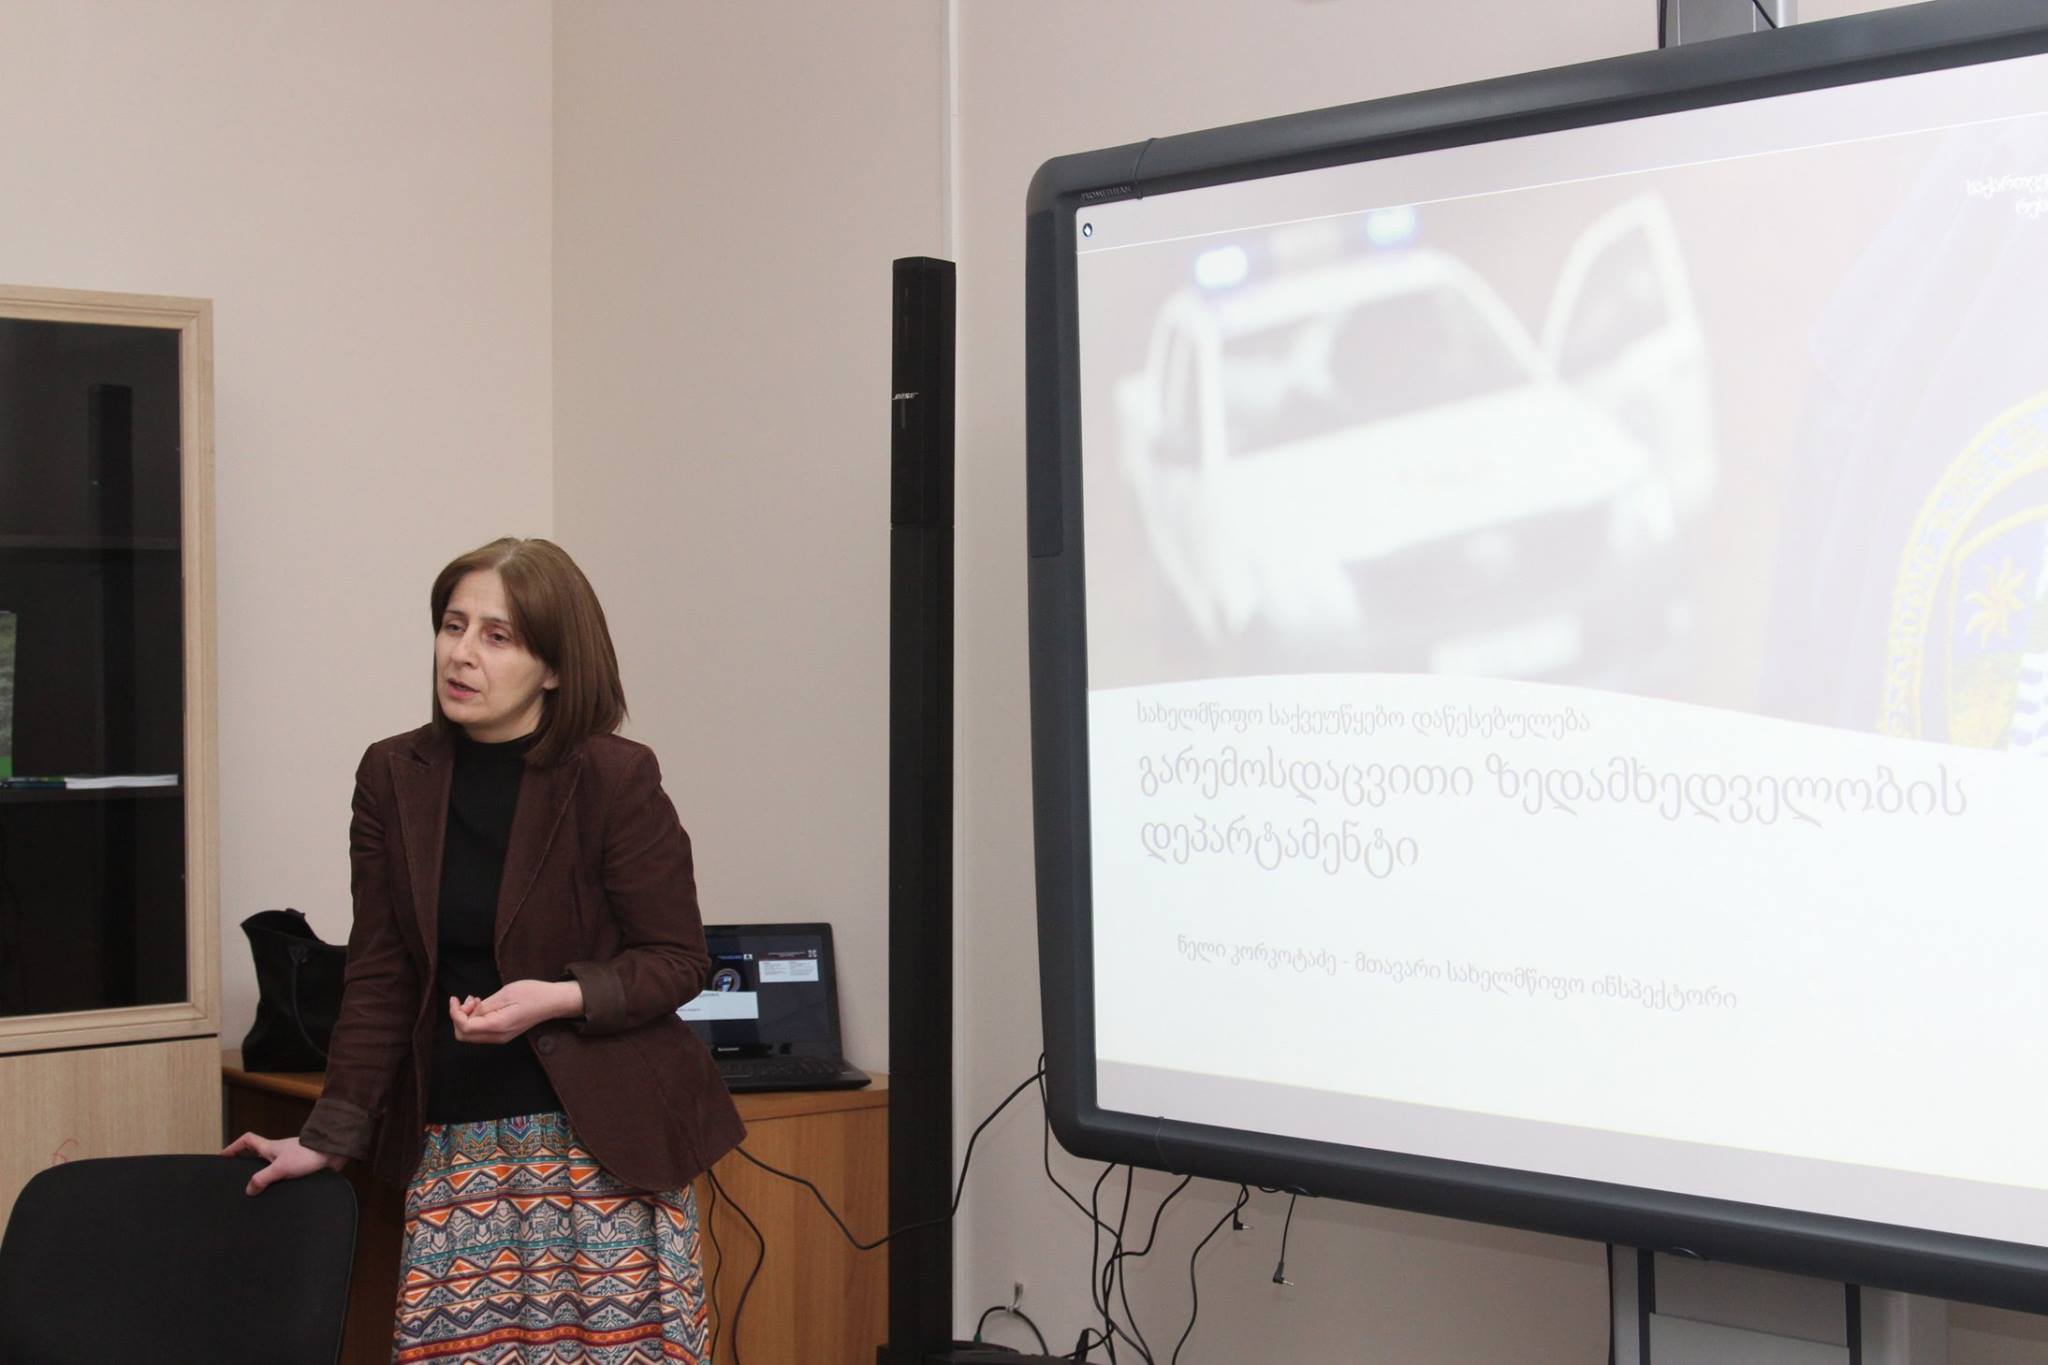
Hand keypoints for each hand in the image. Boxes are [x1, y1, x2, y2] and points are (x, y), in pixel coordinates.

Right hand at [222, 1132, 345, 1194]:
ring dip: (263, 1177)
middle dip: (245, 1164)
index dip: (233, 1147)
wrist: (333, 1154)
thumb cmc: (308, 1155)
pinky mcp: (299, 1170)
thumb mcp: (280, 1167)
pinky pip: (283, 1178)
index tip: (222, 1156)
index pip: (247, 1141)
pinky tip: (276, 1198)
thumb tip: (249, 1190)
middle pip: (256, 1155)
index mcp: (269, 1148)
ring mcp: (288, 1161)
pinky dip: (277, 1185)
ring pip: (270, 1168)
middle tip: (235, 1178)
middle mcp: (278, 1153)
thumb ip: (263, 1178)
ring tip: (254, 1194)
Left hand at [448, 978, 582, 1044]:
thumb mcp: (506, 994)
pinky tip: (482, 1005)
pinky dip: (475, 1019)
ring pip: (471, 1034)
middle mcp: (497, 1036)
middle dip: (459, 1017)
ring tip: (475, 1000)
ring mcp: (500, 1037)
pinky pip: (480, 1031)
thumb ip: (485, 1006)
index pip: (465, 1028)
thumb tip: (470, 1014)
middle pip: (464, 1035)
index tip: (455, 999)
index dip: (455, 1014)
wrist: (552, 1002)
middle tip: (468, 999)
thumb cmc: (533, 994)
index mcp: (498, 1026)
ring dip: (467, 1017)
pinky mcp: (502, 1033)